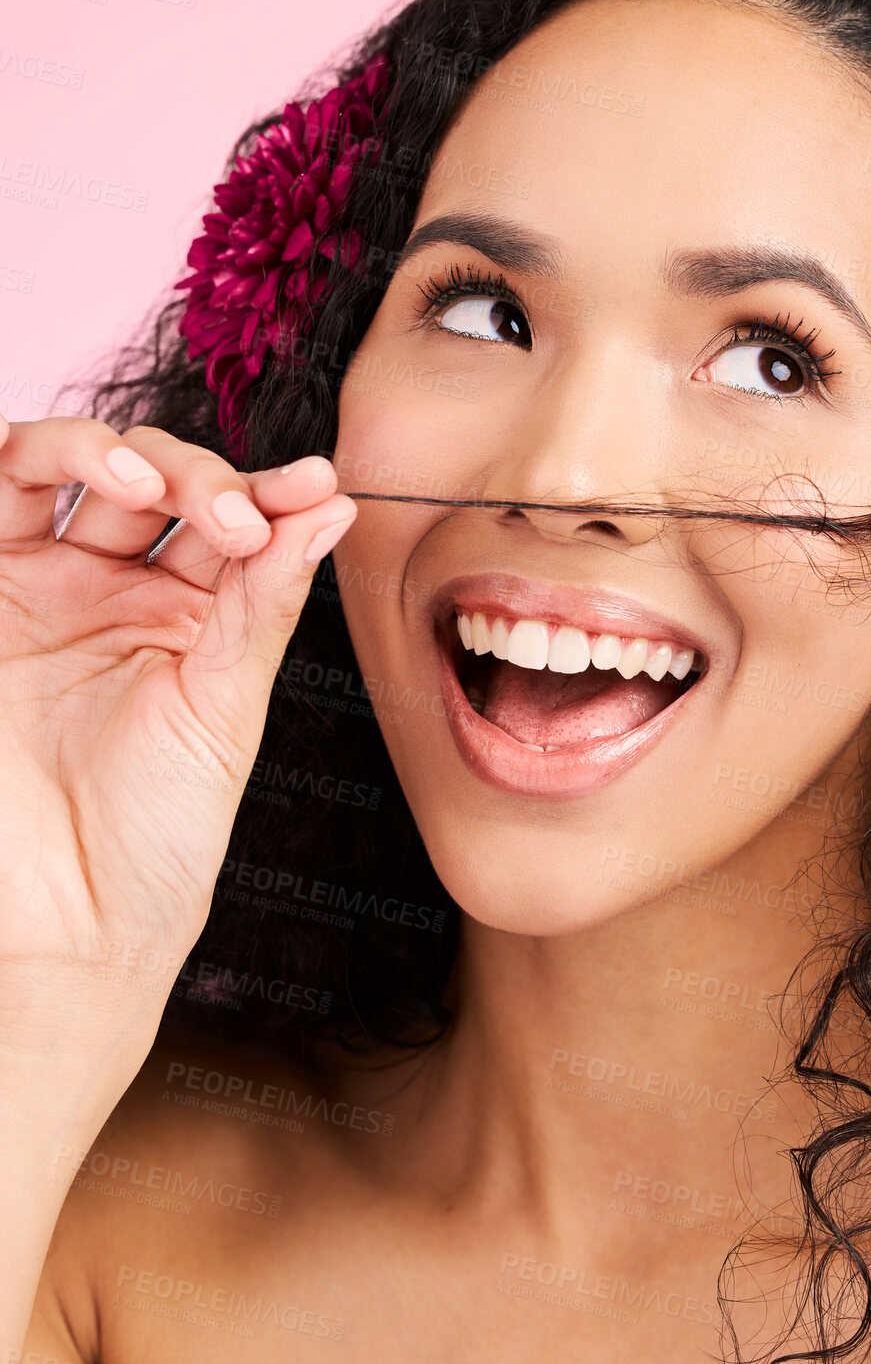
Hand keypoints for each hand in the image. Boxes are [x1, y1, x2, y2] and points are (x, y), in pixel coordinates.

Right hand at [0, 413, 356, 1044]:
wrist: (70, 926)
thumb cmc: (156, 835)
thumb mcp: (225, 707)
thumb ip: (263, 601)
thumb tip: (331, 505)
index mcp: (186, 610)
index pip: (229, 515)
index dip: (271, 490)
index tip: (319, 485)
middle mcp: (110, 586)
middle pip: (151, 476)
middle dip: (200, 476)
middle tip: (240, 521)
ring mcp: (36, 586)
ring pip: (55, 463)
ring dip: (107, 451)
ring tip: (152, 489)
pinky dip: (33, 457)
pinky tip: (98, 474)